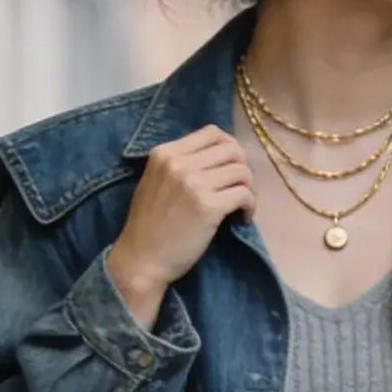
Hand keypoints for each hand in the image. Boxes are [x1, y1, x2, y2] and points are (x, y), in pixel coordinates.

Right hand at [107, 124, 256, 322]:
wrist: (141, 259)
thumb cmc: (148, 226)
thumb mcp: (154, 182)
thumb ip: (178, 166)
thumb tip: (215, 158)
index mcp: (165, 153)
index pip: (211, 132)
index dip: (230, 147)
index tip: (231, 167)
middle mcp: (180, 162)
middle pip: (231, 149)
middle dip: (242, 167)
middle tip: (240, 188)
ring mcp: (195, 183)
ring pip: (241, 171)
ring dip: (249, 188)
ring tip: (241, 205)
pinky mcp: (209, 206)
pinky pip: (244, 194)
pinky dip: (250, 206)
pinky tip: (243, 218)